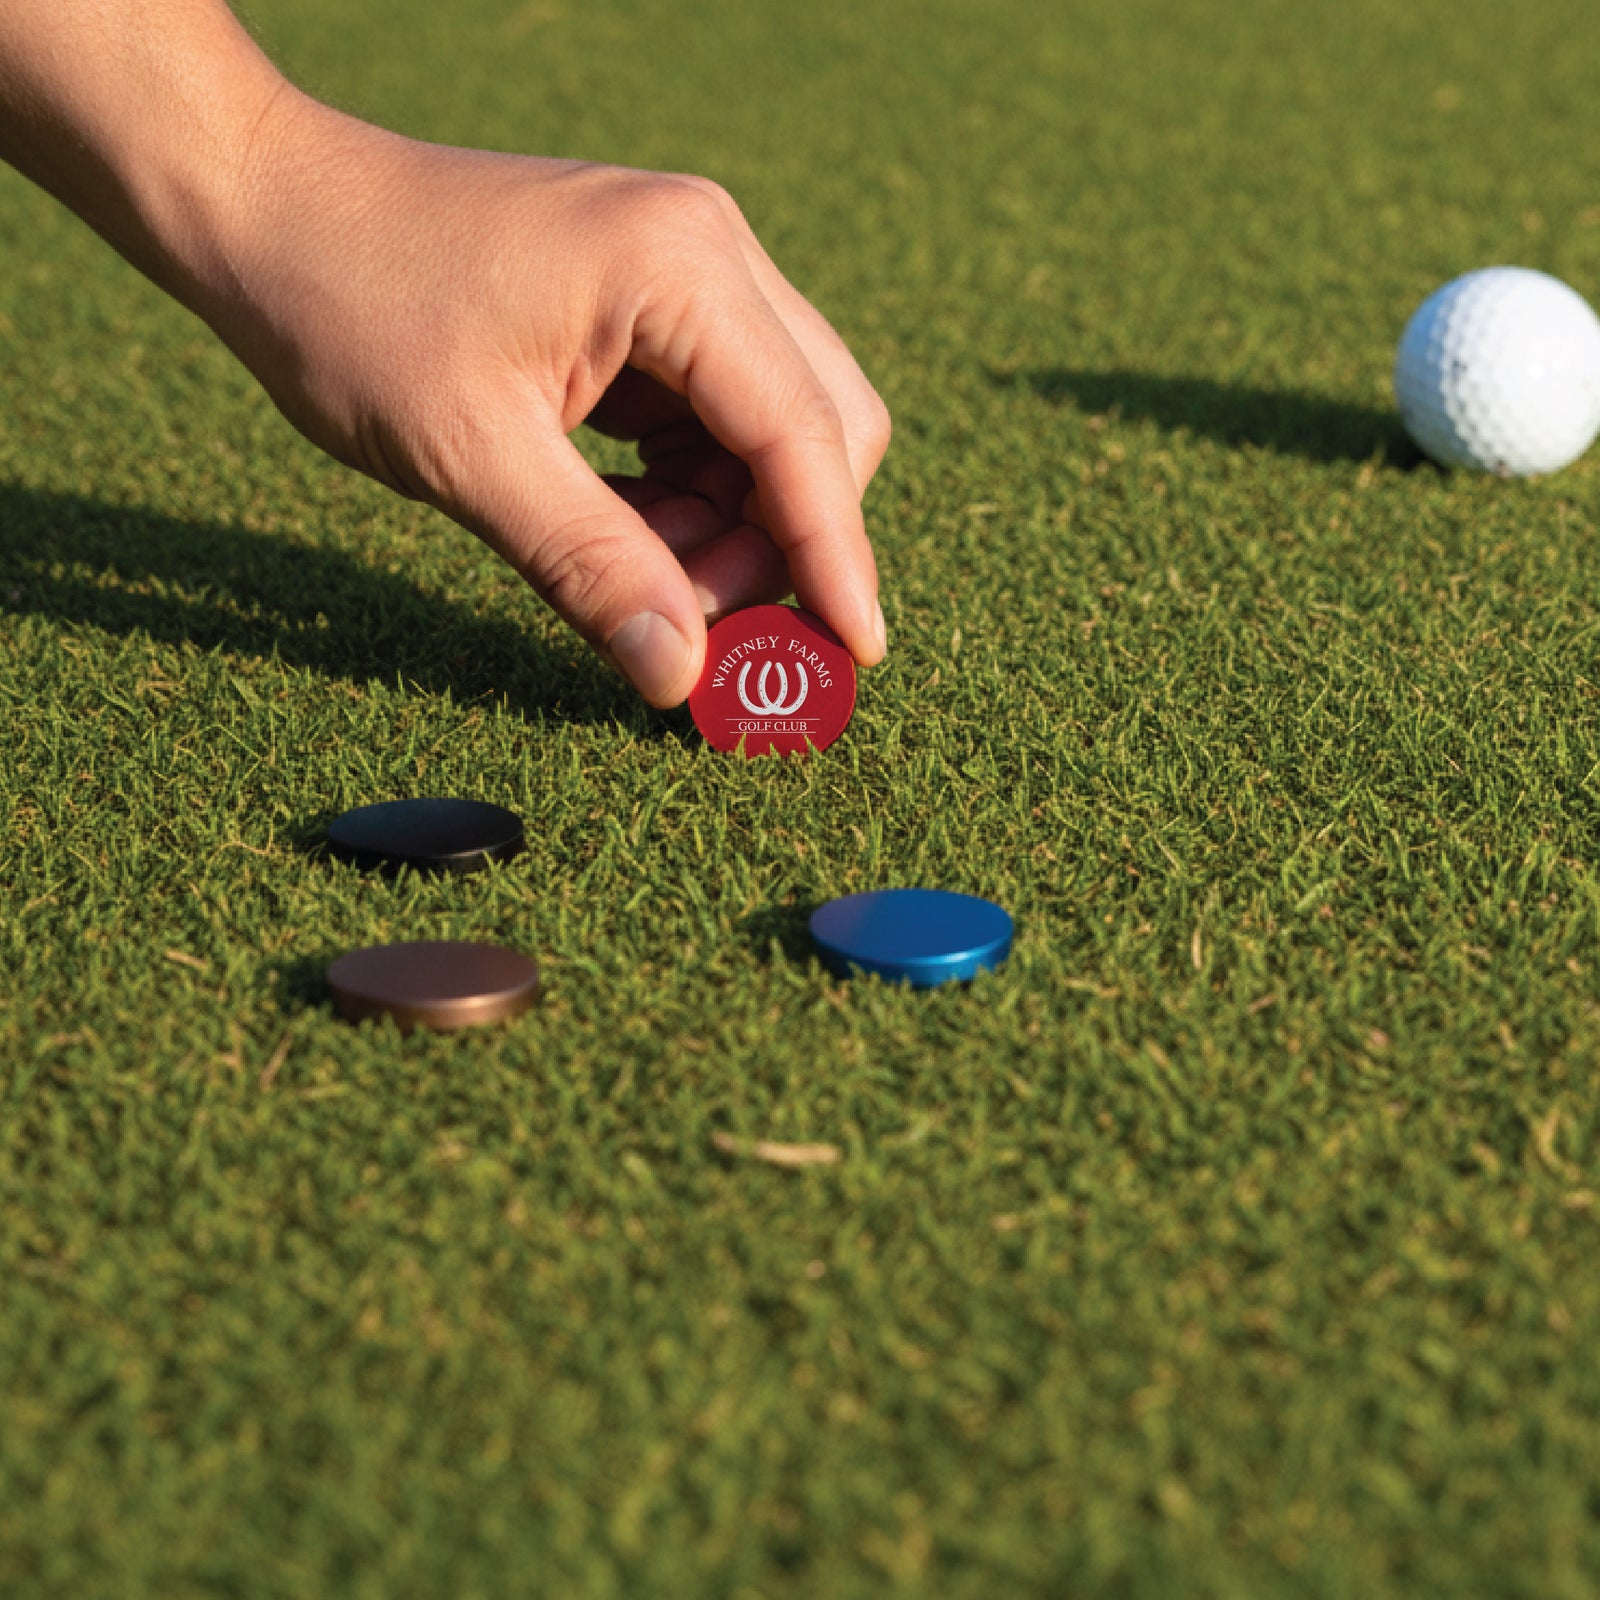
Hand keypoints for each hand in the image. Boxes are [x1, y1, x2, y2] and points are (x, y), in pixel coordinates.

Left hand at [205, 96, 889, 705]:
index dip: (836, 558)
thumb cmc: (352, 308)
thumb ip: (591, 568)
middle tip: (697, 626)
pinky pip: (719, 421)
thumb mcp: (471, 456)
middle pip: (823, 428)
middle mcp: (708, 256)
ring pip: (777, 433)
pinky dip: (695, 495)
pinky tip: (629, 529)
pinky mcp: (653, 307)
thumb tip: (681, 677)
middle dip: (780, 544)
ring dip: (732, 528)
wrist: (268, 208)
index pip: (806, 435)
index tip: (851, 657)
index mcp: (680, 270)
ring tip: (638, 575)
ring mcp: (685, 275)